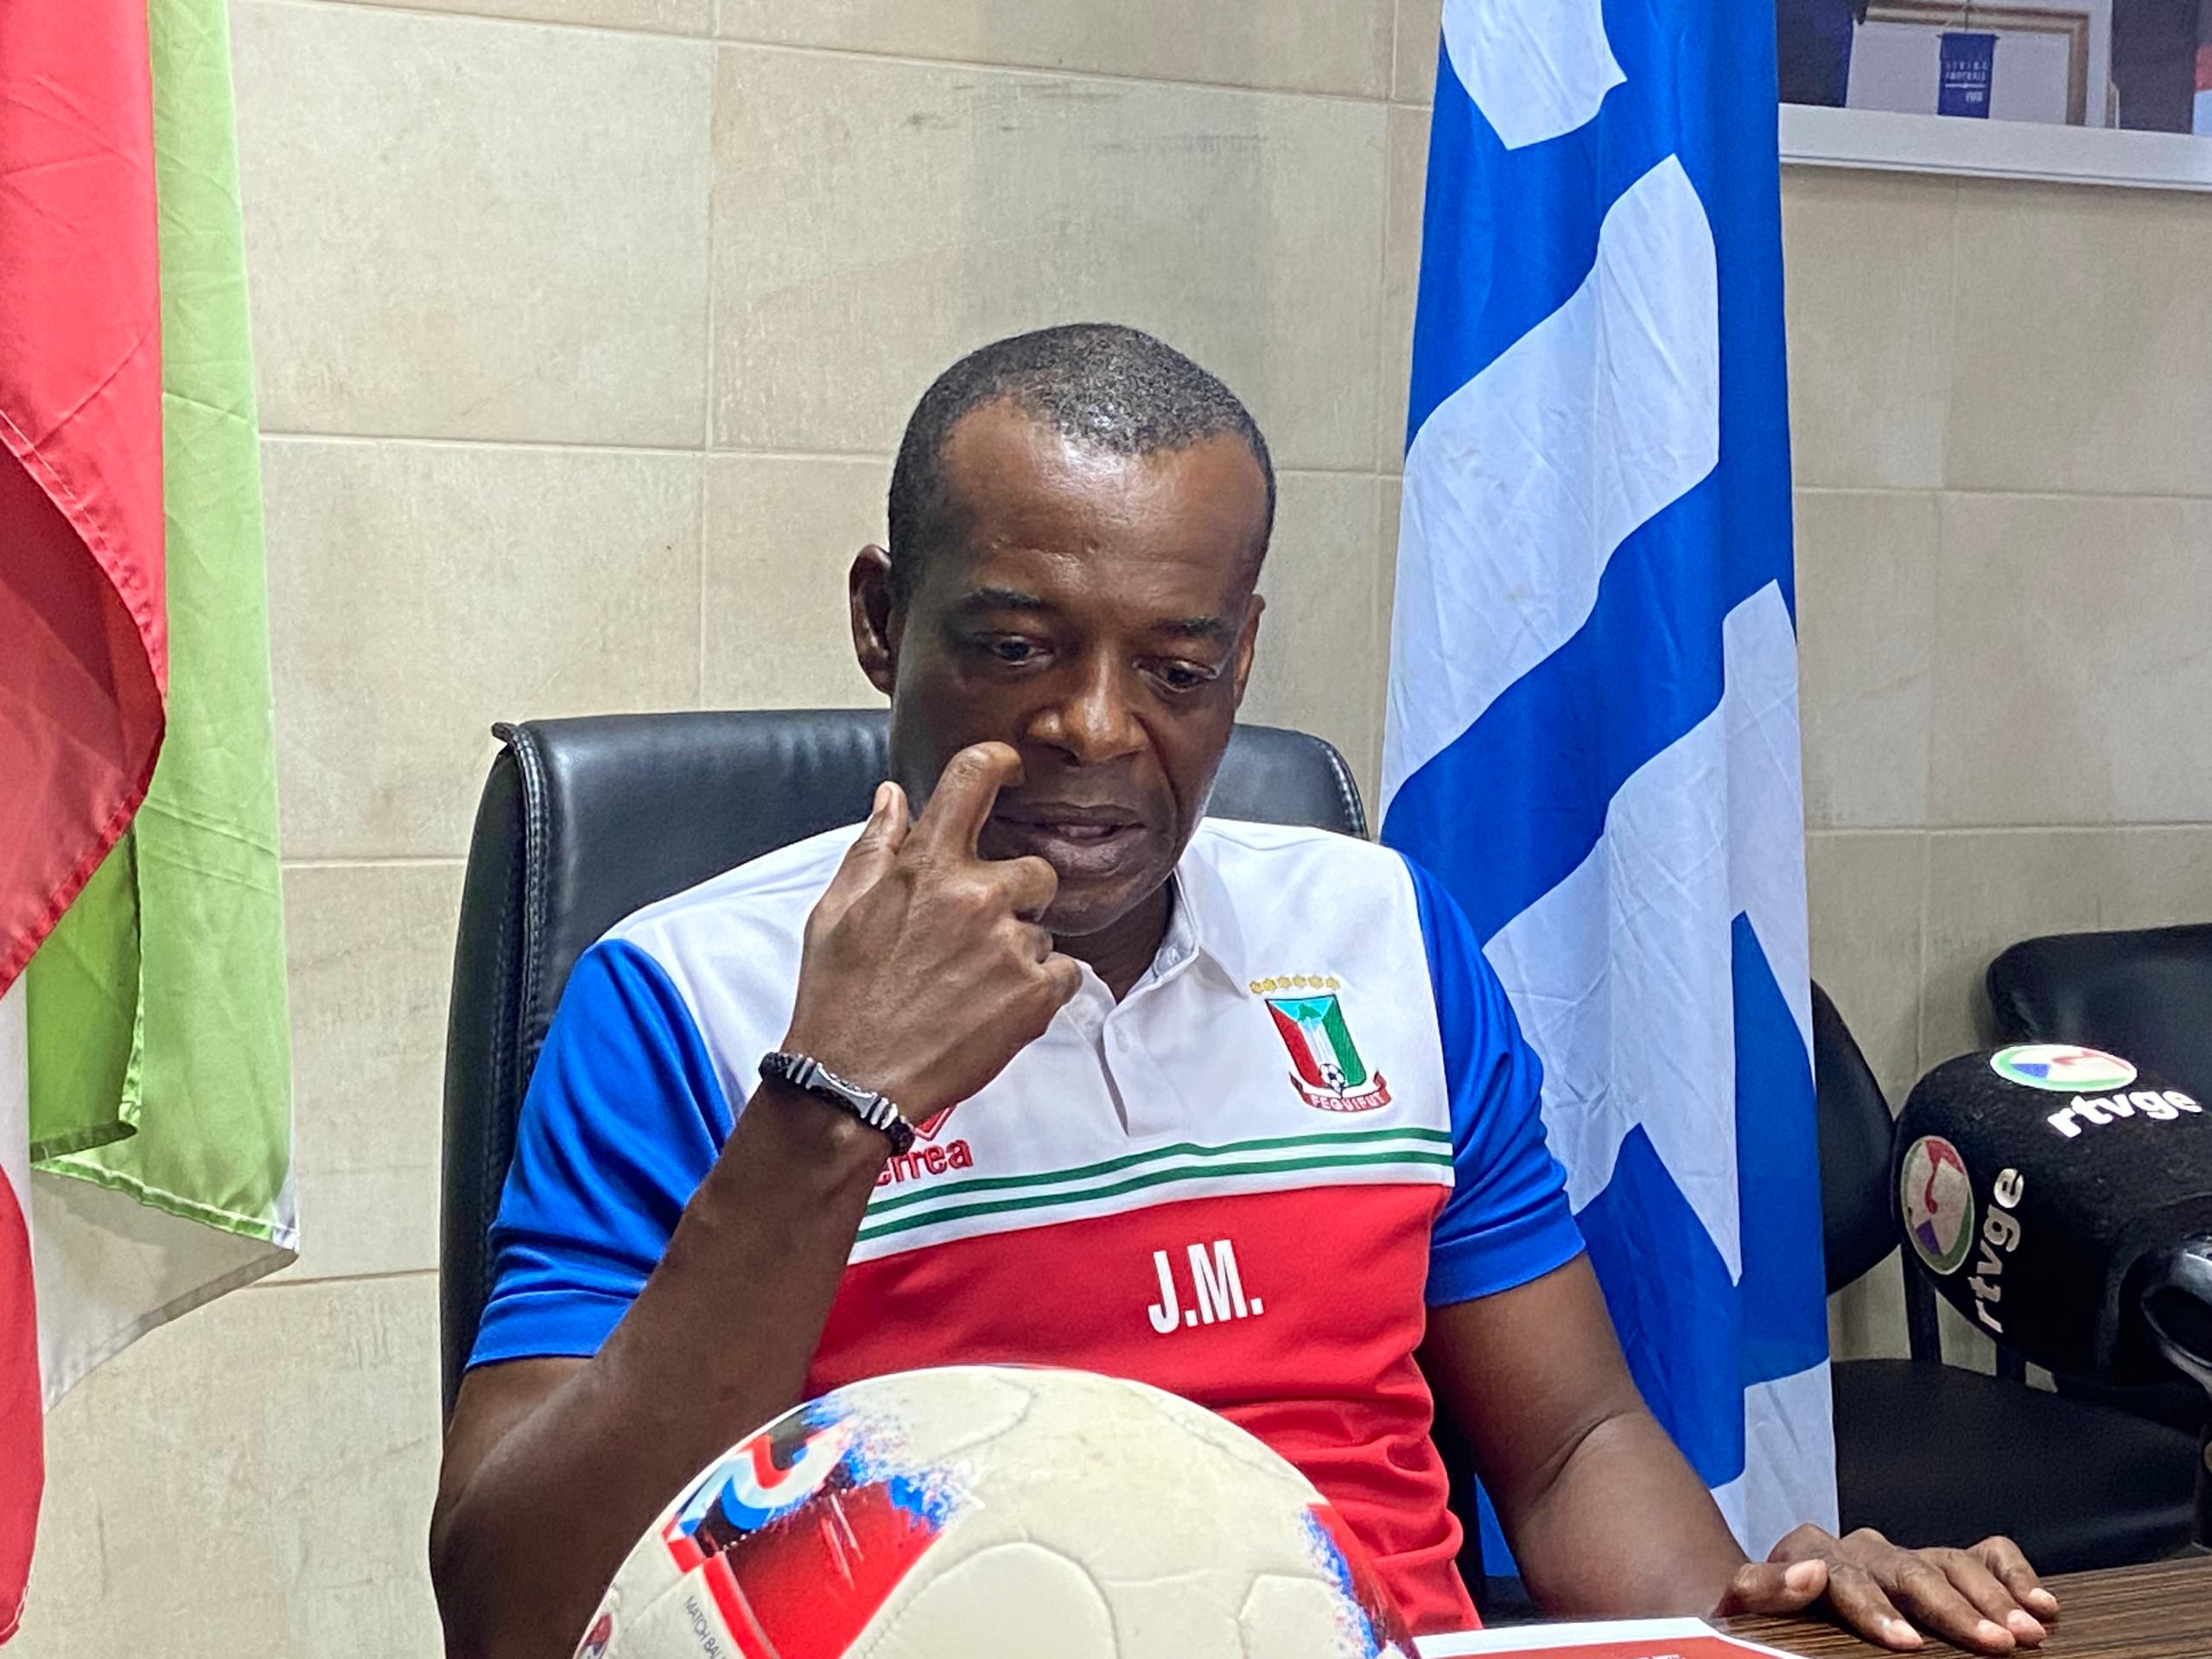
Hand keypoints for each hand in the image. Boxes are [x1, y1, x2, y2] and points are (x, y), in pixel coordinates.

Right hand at [782, 742, 1083, 1120]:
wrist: (852, 1083)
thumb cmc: (839, 997)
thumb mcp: (837, 909)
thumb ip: (875, 846)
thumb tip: (892, 796)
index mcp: (926, 865)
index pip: (974, 776)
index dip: (1000, 763)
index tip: (1010, 769)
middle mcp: (976, 895)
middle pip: (1035, 870)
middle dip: (1014, 899)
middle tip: (973, 941)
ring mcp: (1009, 945)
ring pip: (1042, 931)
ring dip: (1018, 953)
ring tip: (969, 988)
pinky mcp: (1034, 995)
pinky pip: (1064, 973)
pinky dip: (1039, 990)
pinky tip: (993, 1009)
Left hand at [1717, 1526, 2056, 1651]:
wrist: (1777, 1599)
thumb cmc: (1759, 1617)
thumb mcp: (1740, 1608)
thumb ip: (1760, 1590)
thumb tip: (1808, 1573)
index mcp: (1807, 1557)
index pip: (1841, 1576)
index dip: (1875, 1610)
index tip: (1905, 1642)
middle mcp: (1860, 1550)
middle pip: (1908, 1571)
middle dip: (1953, 1611)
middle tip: (1994, 1645)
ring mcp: (1902, 1556)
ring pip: (1951, 1563)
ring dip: (1992, 1600)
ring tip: (2026, 1636)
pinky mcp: (1937, 1563)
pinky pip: (1982, 1554)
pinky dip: (2013, 1575)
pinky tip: (2042, 1606)